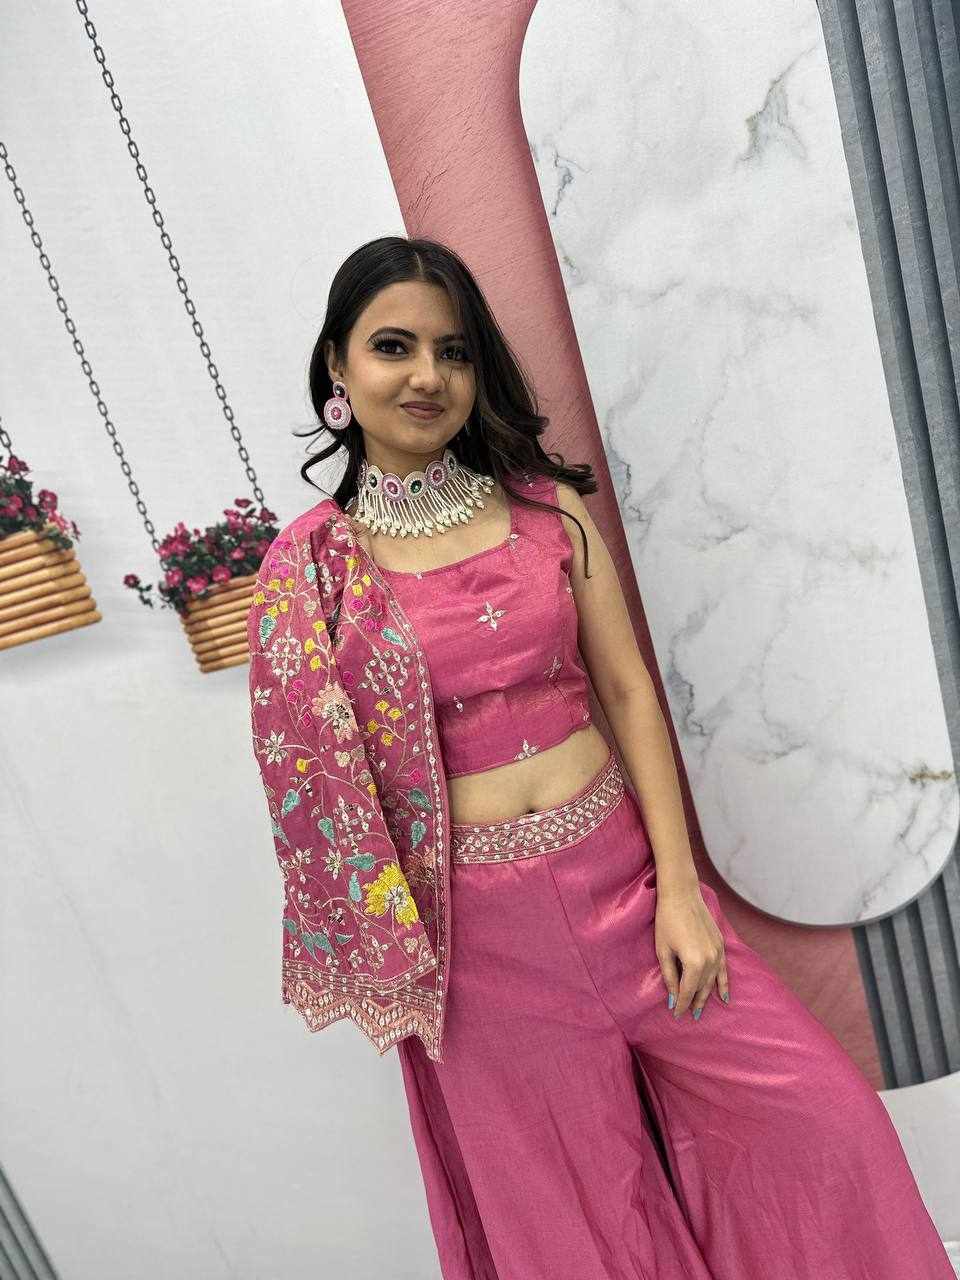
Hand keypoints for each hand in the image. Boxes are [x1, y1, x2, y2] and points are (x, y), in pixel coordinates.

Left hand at [654, 882, 728, 1017]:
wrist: (682, 895)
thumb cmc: (667, 921)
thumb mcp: (663, 951)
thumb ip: (669, 977)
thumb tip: (673, 999)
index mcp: (694, 963)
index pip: (687, 992)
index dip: (681, 1005)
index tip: (675, 1015)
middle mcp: (710, 960)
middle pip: (701, 988)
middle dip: (693, 1003)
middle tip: (687, 1015)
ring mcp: (718, 952)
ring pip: (713, 982)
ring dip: (706, 996)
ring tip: (700, 1010)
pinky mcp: (721, 945)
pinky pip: (724, 970)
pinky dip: (724, 984)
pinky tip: (724, 997)